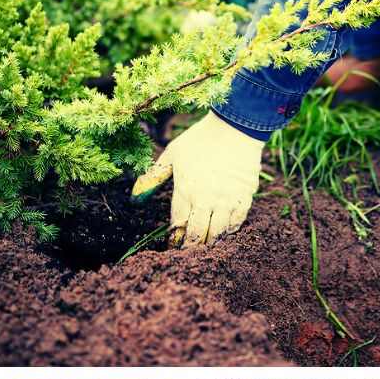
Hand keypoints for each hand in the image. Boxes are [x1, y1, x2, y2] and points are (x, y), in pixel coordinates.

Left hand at [131, 113, 264, 245]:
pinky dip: (229, 231)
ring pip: (217, 233)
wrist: (236, 126)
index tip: (172, 244)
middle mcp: (206, 199)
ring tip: (204, 245)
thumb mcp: (172, 155)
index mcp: (185, 190)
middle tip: (187, 252)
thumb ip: (154, 177)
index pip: (178, 224)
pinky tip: (223, 232)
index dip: (174, 237)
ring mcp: (227, 200)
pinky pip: (237, 223)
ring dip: (210, 242)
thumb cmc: (200, 139)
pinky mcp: (244, 198)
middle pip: (197, 234)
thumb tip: (134, 198)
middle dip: (190, 246)